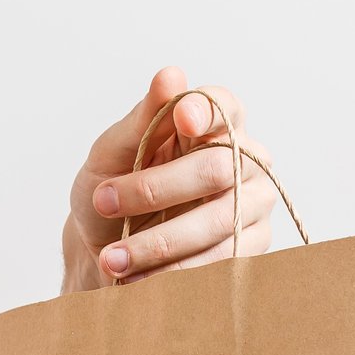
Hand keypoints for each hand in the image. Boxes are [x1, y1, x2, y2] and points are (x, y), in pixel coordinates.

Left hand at [62, 66, 275, 292]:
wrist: (103, 252)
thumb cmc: (109, 194)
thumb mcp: (111, 155)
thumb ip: (142, 120)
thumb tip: (170, 76)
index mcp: (211, 125)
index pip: (223, 107)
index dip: (205, 111)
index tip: (180, 118)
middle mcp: (242, 160)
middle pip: (218, 168)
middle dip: (155, 189)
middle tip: (104, 201)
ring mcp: (251, 205)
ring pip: (219, 221)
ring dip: (159, 242)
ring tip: (111, 257)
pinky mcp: (249, 247)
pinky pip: (221, 261)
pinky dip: (174, 271)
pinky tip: (136, 278)